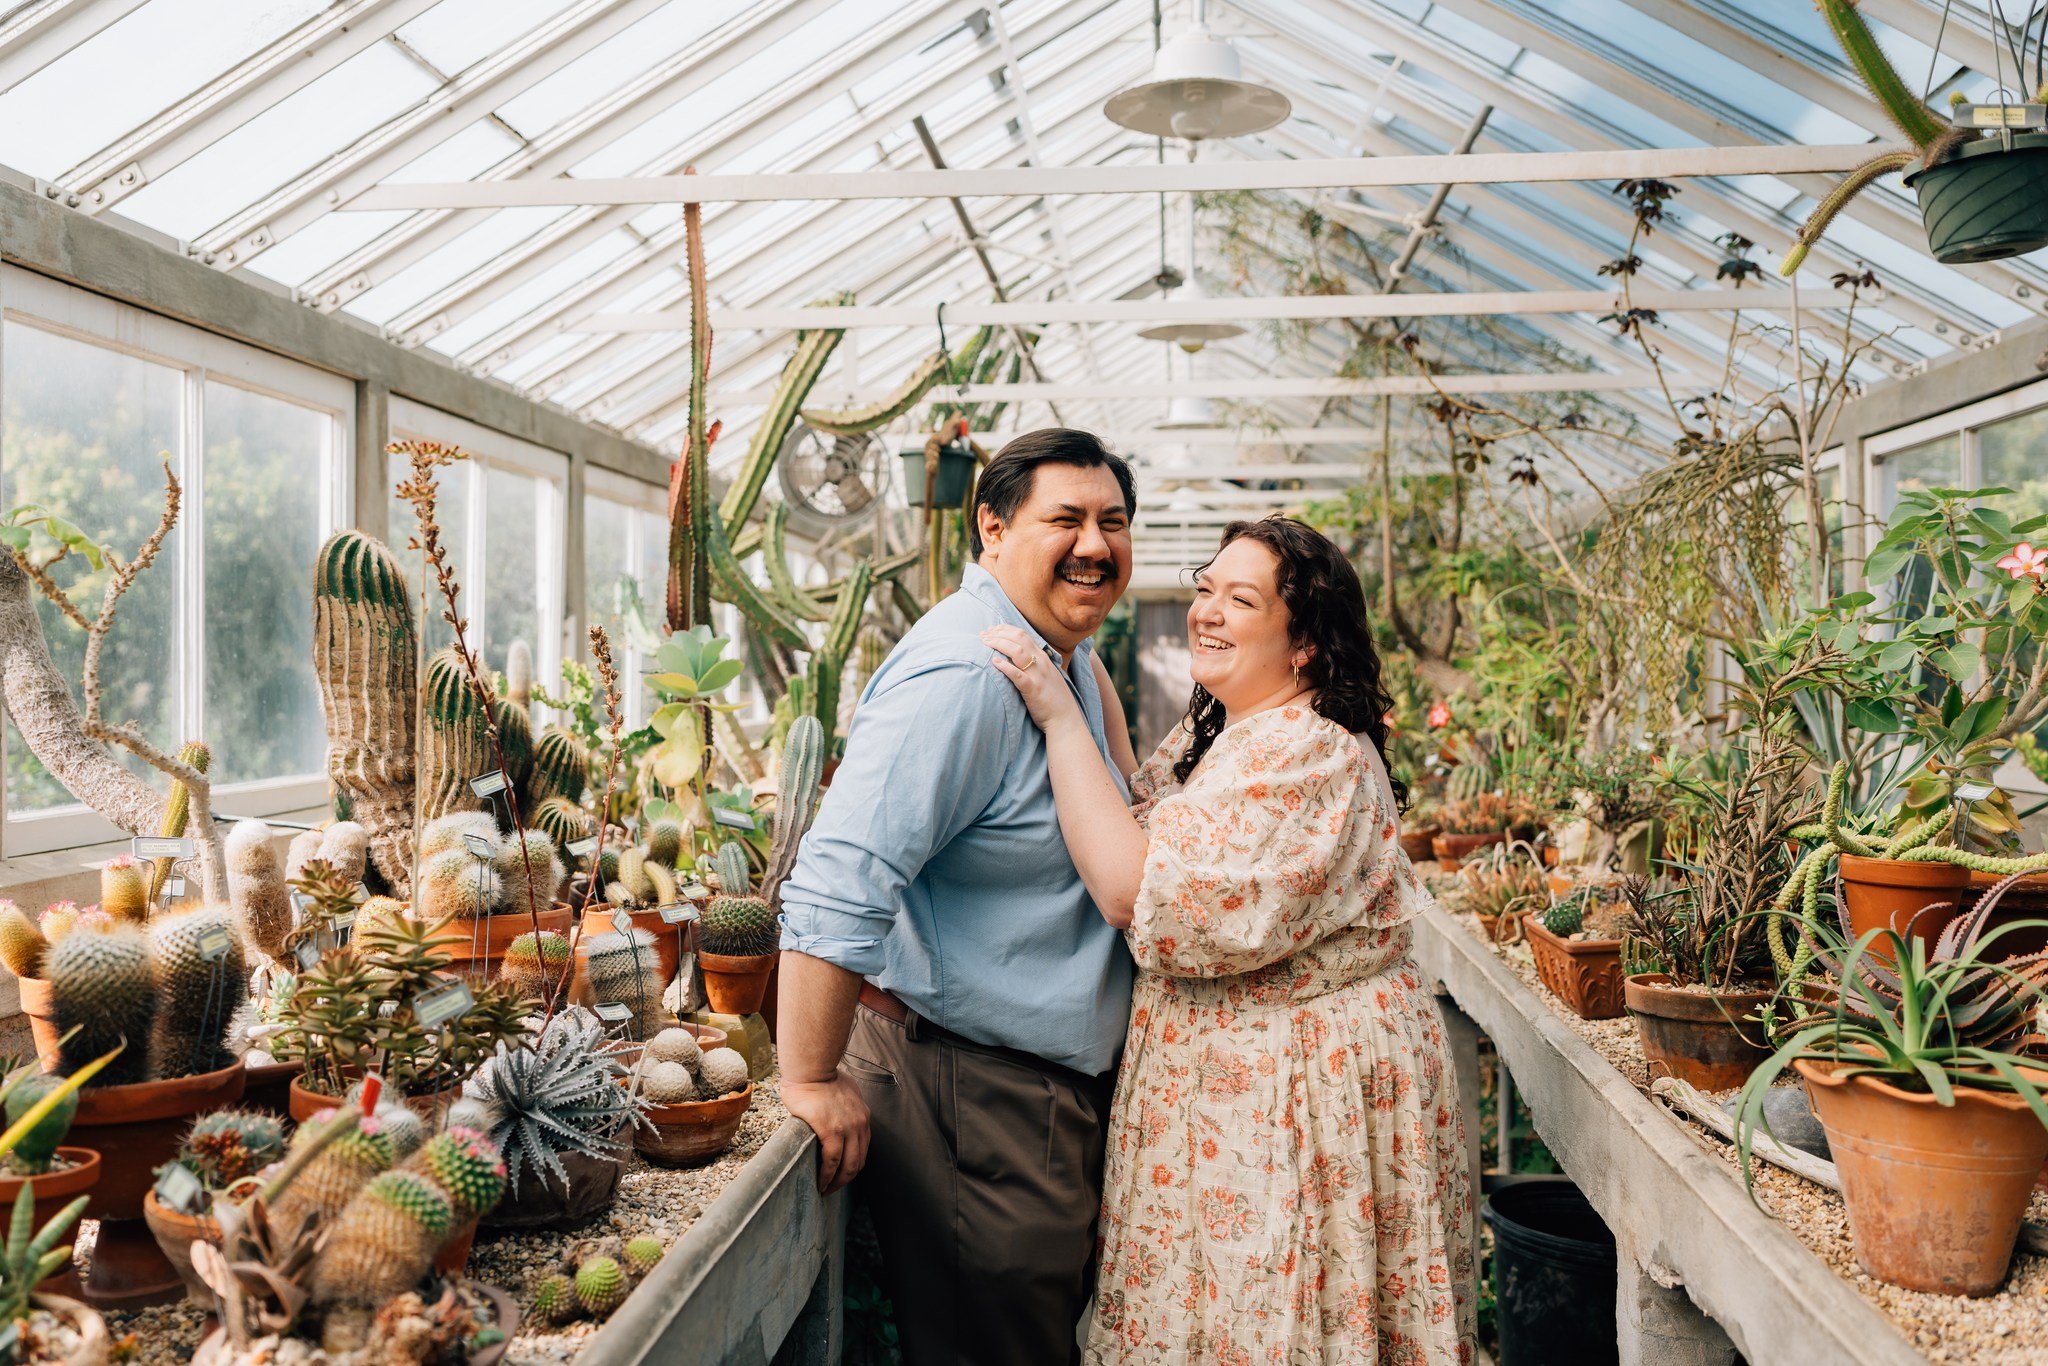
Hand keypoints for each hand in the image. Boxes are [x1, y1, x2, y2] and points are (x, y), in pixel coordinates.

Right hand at [782, 1074, 869, 1194]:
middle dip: (846, 1179)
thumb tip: (838, 1112)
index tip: (842, 1175)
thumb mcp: (845, 1091)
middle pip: (858, 1161)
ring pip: (847, 1165)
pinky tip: (820, 1183)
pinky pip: (831, 1160)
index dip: (853, 1165)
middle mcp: (860, 1123)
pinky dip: (827, 1176)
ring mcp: (847, 1128)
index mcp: (863, 1116)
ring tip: (825, 1190)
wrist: (811, 1069)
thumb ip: (846, 1105)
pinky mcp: (831, 1130)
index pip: (863, 1149)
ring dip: (837, 1182)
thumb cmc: (820, 1077)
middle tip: (833, 1189)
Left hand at [982, 625, 1082, 731]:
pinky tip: (994, 662)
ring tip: (984, 643)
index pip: (1023, 634)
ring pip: (1018, 652)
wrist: (1065, 719)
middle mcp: (1041, 662)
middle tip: (982, 634)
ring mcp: (1038, 675)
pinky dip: (1006, 667)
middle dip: (998, 633)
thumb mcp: (1045, 675)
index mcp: (1043, 657)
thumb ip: (1033, 664)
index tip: (991, 629)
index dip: (1005, 629)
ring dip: (999, 644)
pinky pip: (1018, 676)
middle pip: (1018, 638)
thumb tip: (1016, 658)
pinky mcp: (1033, 690)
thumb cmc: (1053, 699)